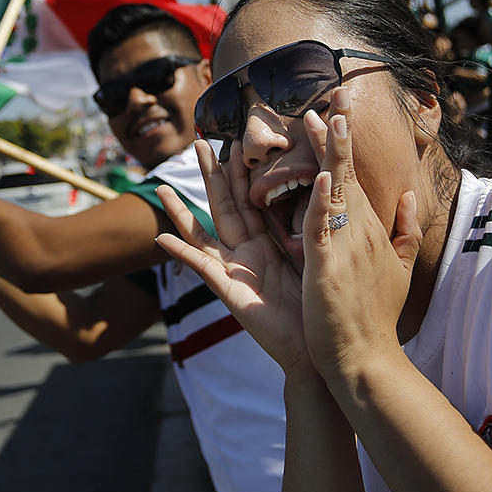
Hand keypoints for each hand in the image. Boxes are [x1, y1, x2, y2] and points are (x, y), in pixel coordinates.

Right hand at [154, 139, 313, 374]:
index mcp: (267, 243)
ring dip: (181, 211)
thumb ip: (313, 228)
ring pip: (203, 233)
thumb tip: (330, 194)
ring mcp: (233, 272)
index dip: (242, 171)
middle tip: (199, 141)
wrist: (319, 351)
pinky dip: (180, 254)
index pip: (251, 198)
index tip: (236, 139)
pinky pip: (202, 269)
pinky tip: (160, 240)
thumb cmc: (322, 309)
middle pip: (224, 206)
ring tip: (161, 187)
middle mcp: (246, 253)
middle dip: (211, 175)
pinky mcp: (229, 292)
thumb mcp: (318, 257)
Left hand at [298, 89, 420, 387]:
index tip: (336, 109)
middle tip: (334, 93)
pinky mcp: (330, 264)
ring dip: (331, 153)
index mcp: (368, 228)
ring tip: (323, 118)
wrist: (367, 355)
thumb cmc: (376, 314)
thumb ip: (404, 229)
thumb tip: (408, 196)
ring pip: (337, 190)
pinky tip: (323, 177)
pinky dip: (325, 201)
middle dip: (340, 132)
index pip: (352, 176)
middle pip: (347, 172)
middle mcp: (360, 230)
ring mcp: (348, 245)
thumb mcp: (397, 266)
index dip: (344, 143)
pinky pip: (326, 226)